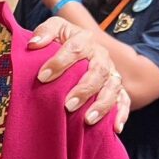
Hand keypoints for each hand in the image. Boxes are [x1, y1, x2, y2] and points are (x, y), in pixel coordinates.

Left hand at [28, 17, 129, 132]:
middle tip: (67, 105)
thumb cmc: (61, 41)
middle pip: (98, 72)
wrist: (77, 48)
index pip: (76, 49)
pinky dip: (121, 114)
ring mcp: (111, 74)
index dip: (59, 62)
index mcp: (85, 40)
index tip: (42, 77)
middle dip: (83, 89)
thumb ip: (44, 32)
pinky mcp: (117, 89)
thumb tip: (33, 45)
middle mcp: (101, 57)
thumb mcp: (53, 30)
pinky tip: (115, 128)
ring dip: (102, 105)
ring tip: (87, 120)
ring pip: (112, 88)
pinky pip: (124, 101)